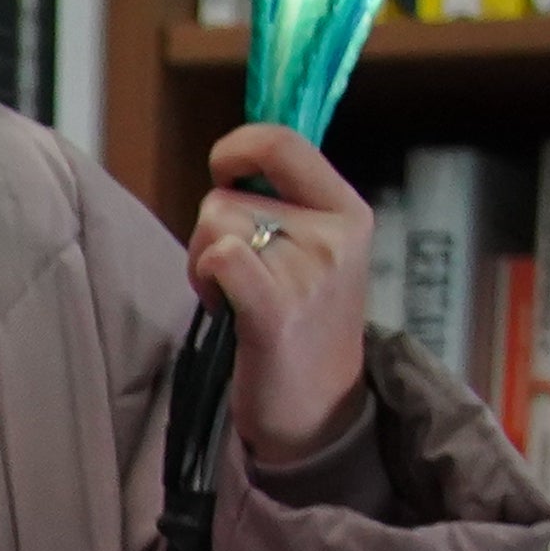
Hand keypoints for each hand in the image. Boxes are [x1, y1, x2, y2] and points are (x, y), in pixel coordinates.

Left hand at [193, 124, 375, 465]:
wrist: (318, 410)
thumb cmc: (300, 326)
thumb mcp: (311, 251)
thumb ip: (282, 204)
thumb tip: (236, 159)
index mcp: (346, 209)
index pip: (282, 140)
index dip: (236, 146)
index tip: (222, 170)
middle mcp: (334, 233)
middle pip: (225, 197)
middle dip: (210, 233)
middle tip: (234, 276)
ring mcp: (310, 270)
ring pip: (212, 228)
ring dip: (203, 263)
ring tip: (235, 299)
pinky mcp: (277, 309)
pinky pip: (220, 258)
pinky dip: (206, 279)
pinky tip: (225, 308)